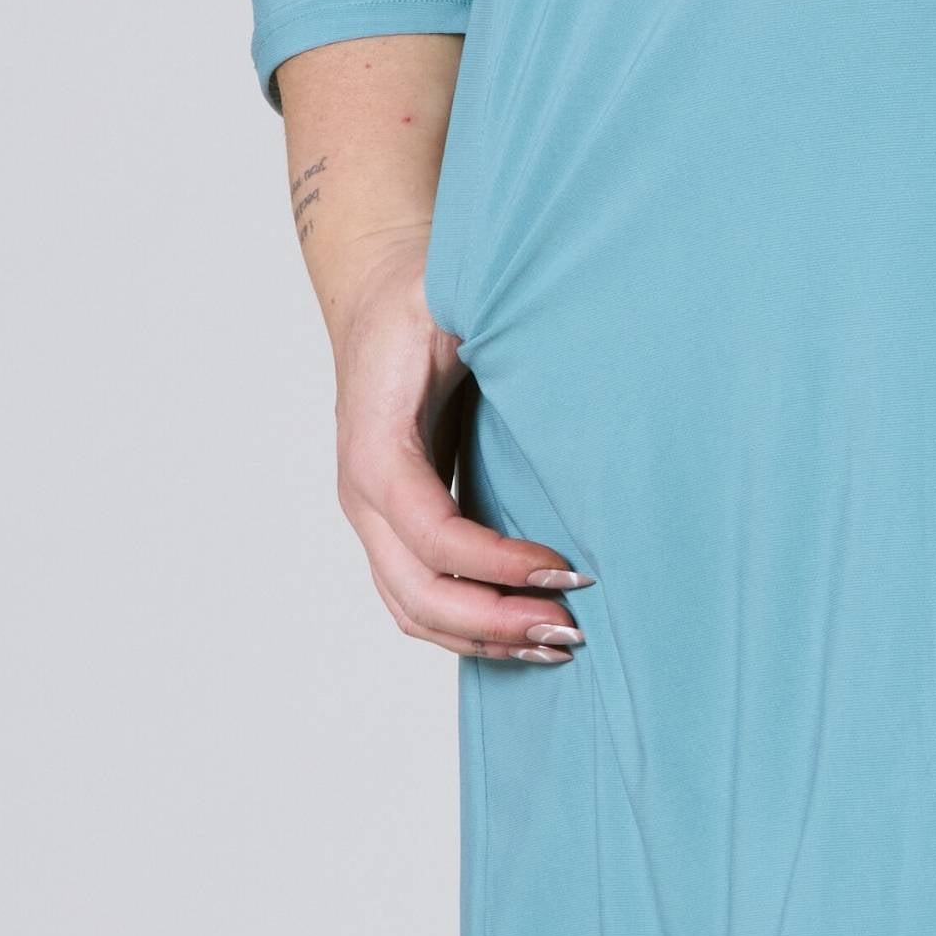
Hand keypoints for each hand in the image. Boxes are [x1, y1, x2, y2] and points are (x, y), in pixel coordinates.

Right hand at [325, 231, 592, 663]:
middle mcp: (363, 493)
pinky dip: (468, 626)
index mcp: (375, 444)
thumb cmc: (423, 293)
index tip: (567, 569)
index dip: (495, 563)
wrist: (376, 291)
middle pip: (417, 591)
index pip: (432, 532)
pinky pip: (417, 596)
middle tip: (572, 631)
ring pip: (413, 609)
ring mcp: (371, 516)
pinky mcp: (392, 524)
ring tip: (556, 644)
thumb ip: (490, 326)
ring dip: (483, 637)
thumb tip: (553, 346)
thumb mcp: (452, 296)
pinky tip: (523, 631)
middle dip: (495, 621)